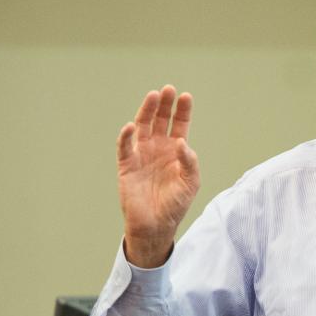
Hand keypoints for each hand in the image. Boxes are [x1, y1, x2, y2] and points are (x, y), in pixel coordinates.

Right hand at [117, 85, 199, 267]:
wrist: (156, 225)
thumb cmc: (175, 204)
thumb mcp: (190, 183)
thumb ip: (189, 162)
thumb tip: (181, 142)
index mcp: (175, 151)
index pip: (179, 125)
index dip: (182, 111)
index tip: (186, 96)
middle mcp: (158, 149)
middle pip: (160, 120)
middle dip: (164, 105)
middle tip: (168, 89)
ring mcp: (142, 155)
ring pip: (142, 127)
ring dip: (147, 111)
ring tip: (153, 96)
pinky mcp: (127, 166)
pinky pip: (125, 147)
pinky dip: (126, 136)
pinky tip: (130, 126)